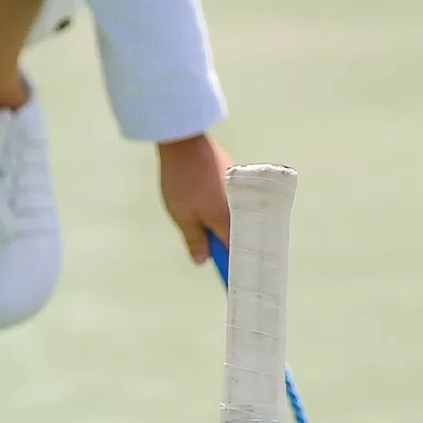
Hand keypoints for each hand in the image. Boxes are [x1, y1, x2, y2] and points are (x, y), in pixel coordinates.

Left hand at [156, 132, 230, 262]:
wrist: (184, 141)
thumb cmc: (181, 181)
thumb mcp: (182, 216)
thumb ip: (195, 240)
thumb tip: (203, 261)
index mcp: (228, 220)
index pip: (236, 252)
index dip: (233, 267)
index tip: (233, 282)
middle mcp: (241, 206)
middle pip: (240, 234)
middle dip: (229, 246)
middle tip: (217, 256)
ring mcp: (240, 190)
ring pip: (236, 216)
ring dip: (225, 225)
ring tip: (208, 229)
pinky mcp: (235, 177)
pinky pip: (234, 201)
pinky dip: (225, 209)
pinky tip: (210, 208)